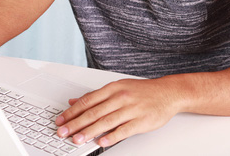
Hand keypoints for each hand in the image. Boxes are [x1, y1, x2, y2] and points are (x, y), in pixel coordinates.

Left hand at [54, 78, 180, 147]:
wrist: (168, 93)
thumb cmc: (142, 91)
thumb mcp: (117, 88)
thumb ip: (96, 96)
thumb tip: (74, 101)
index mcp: (112, 88)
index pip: (87, 101)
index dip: (72, 111)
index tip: (61, 120)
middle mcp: (120, 97)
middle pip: (94, 112)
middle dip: (76, 123)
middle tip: (63, 132)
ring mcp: (131, 109)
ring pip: (106, 121)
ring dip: (90, 131)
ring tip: (78, 139)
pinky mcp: (142, 120)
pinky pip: (125, 129)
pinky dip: (112, 136)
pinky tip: (103, 141)